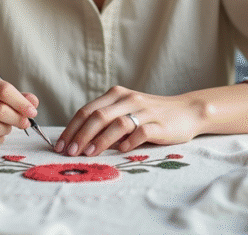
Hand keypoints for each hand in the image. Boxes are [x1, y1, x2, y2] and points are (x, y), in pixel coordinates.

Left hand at [55, 86, 203, 156]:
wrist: (187, 111)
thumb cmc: (151, 115)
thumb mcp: (126, 112)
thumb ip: (106, 121)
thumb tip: (78, 141)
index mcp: (116, 94)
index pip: (87, 110)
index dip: (71, 128)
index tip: (60, 145)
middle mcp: (128, 99)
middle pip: (98, 116)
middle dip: (80, 135)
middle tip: (69, 152)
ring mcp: (144, 110)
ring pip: (117, 123)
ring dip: (100, 139)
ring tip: (88, 153)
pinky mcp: (159, 123)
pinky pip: (141, 132)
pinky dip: (128, 142)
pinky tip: (121, 151)